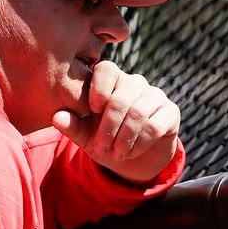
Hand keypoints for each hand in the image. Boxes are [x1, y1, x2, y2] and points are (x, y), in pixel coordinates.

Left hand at [52, 60, 180, 183]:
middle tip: (100, 149)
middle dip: (108, 128)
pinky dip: (139, 144)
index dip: (98, 89)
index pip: (107, 69)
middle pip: (121, 98)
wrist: (133, 159)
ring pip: (138, 113)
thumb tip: (56, 117)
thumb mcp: (85, 135)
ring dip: (123, 139)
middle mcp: (135, 83)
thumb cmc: (105, 139)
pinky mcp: (171, 112)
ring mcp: (155, 96)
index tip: (91, 111)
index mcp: (112, 80)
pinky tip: (130, 153)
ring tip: (115, 155)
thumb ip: (72, 125)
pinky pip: (154, 126)